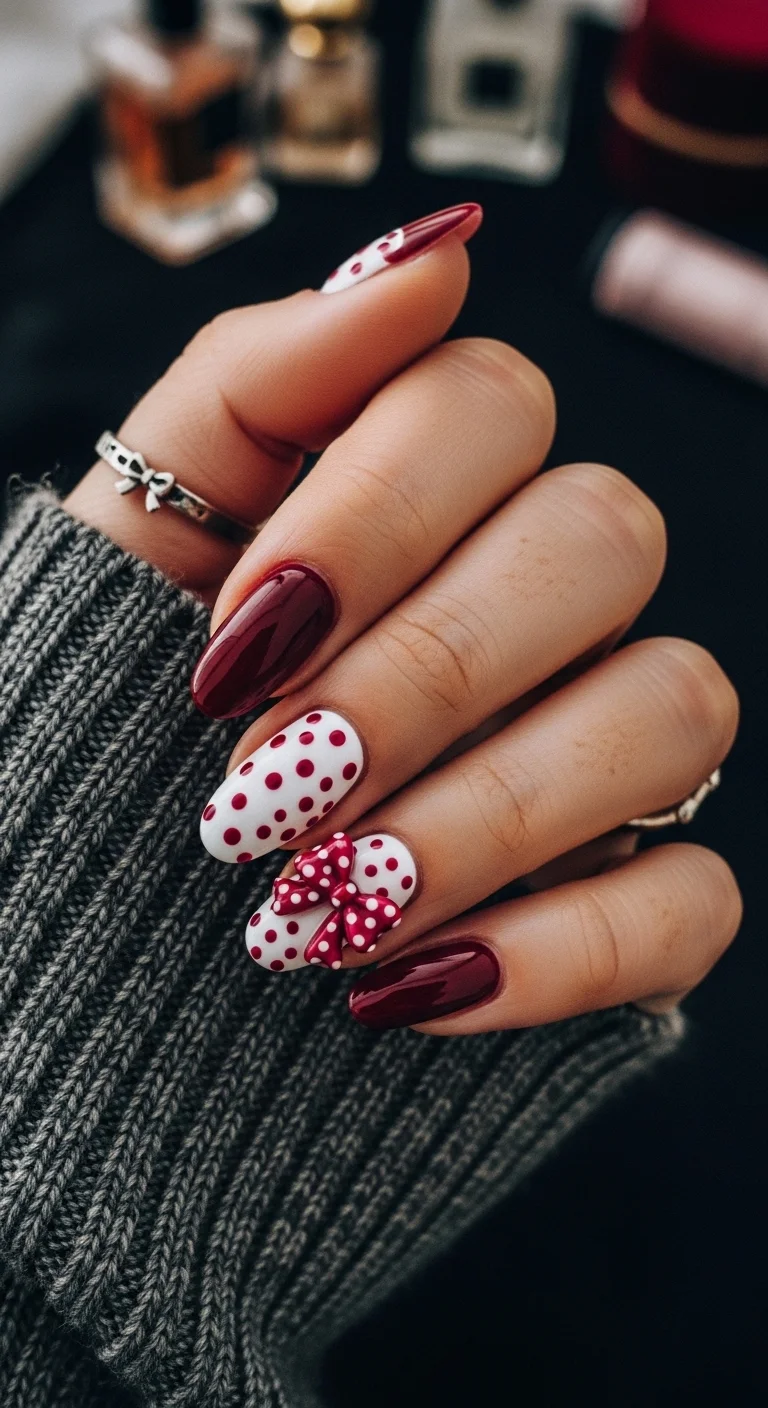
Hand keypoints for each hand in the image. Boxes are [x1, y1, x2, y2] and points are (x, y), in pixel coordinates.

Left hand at [67, 204, 740, 1033]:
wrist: (84, 945)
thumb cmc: (100, 723)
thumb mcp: (128, 547)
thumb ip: (252, 384)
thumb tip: (433, 258)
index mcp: (419, 498)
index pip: (489, 404)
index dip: (372, 517)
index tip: (230, 651)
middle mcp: (535, 602)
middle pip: (606, 536)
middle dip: (427, 674)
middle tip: (262, 795)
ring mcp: (597, 751)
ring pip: (679, 707)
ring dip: (491, 816)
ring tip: (317, 916)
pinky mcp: (627, 900)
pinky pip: (693, 901)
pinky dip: (559, 953)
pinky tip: (406, 995)